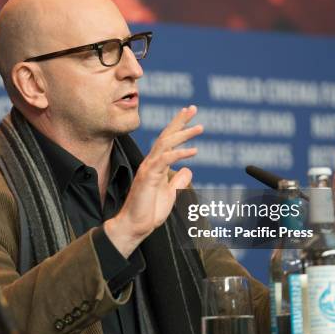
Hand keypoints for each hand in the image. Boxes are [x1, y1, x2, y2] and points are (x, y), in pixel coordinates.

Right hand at [104, 105, 202, 256]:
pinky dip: (179, 153)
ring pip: (165, 143)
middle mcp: (151, 163)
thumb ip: (178, 181)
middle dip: (180, 121)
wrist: (135, 226)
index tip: (190, 115)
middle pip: (166, 135)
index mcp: (156, 165)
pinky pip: (165, 159)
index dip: (179, 126)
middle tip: (193, 108)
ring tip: (199, 128)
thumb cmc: (149, 211)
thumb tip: (188, 170)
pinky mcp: (148, 176)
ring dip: (183, 134)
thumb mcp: (170, 194)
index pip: (168, 141)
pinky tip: (194, 151)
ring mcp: (148, 168)